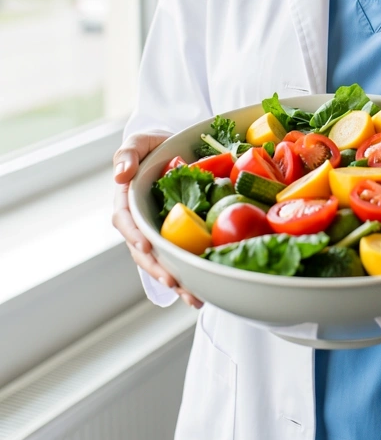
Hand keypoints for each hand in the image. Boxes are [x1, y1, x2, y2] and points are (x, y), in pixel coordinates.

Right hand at [112, 132, 202, 308]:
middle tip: (174, 282)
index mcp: (127, 201)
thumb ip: (126, 154)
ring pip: (161, 261)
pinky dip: (189, 276)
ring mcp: (156, 232)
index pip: (125, 221)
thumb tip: (120, 175)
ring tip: (192, 297)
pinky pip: (178, 258)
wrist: (174, 148)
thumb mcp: (139, 141)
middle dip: (158, 268)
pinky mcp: (174, 237)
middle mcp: (139, 222)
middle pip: (143, 251)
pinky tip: (201, 294)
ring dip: (175, 280)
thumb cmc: (153, 144)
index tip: (145, 247)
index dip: (134, 235)